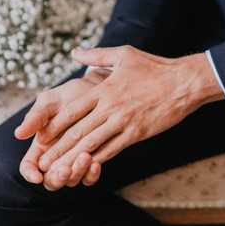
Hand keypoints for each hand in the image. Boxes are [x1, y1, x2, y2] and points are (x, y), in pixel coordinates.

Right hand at [15, 71, 108, 190]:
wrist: (95, 89)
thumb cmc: (70, 95)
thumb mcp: (50, 101)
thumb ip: (36, 117)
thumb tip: (19, 133)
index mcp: (41, 145)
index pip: (29, 167)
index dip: (30, 174)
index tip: (37, 176)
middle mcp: (55, 157)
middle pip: (50, 180)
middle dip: (57, 178)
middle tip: (65, 169)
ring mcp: (73, 161)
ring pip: (70, 181)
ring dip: (77, 174)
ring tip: (85, 157)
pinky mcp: (91, 160)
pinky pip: (89, 177)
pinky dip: (91, 175)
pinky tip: (96, 164)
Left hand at [32, 45, 216, 178]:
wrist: (184, 83)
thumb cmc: (154, 67)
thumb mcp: (124, 54)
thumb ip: (97, 56)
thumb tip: (74, 53)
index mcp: (105, 89)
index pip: (73, 110)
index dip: (55, 125)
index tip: (40, 136)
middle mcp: (111, 107)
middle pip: (78, 131)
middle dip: (58, 149)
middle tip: (41, 163)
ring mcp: (123, 122)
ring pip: (92, 145)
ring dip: (72, 160)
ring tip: (57, 172)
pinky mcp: (136, 134)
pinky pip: (112, 150)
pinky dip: (96, 162)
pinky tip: (85, 170)